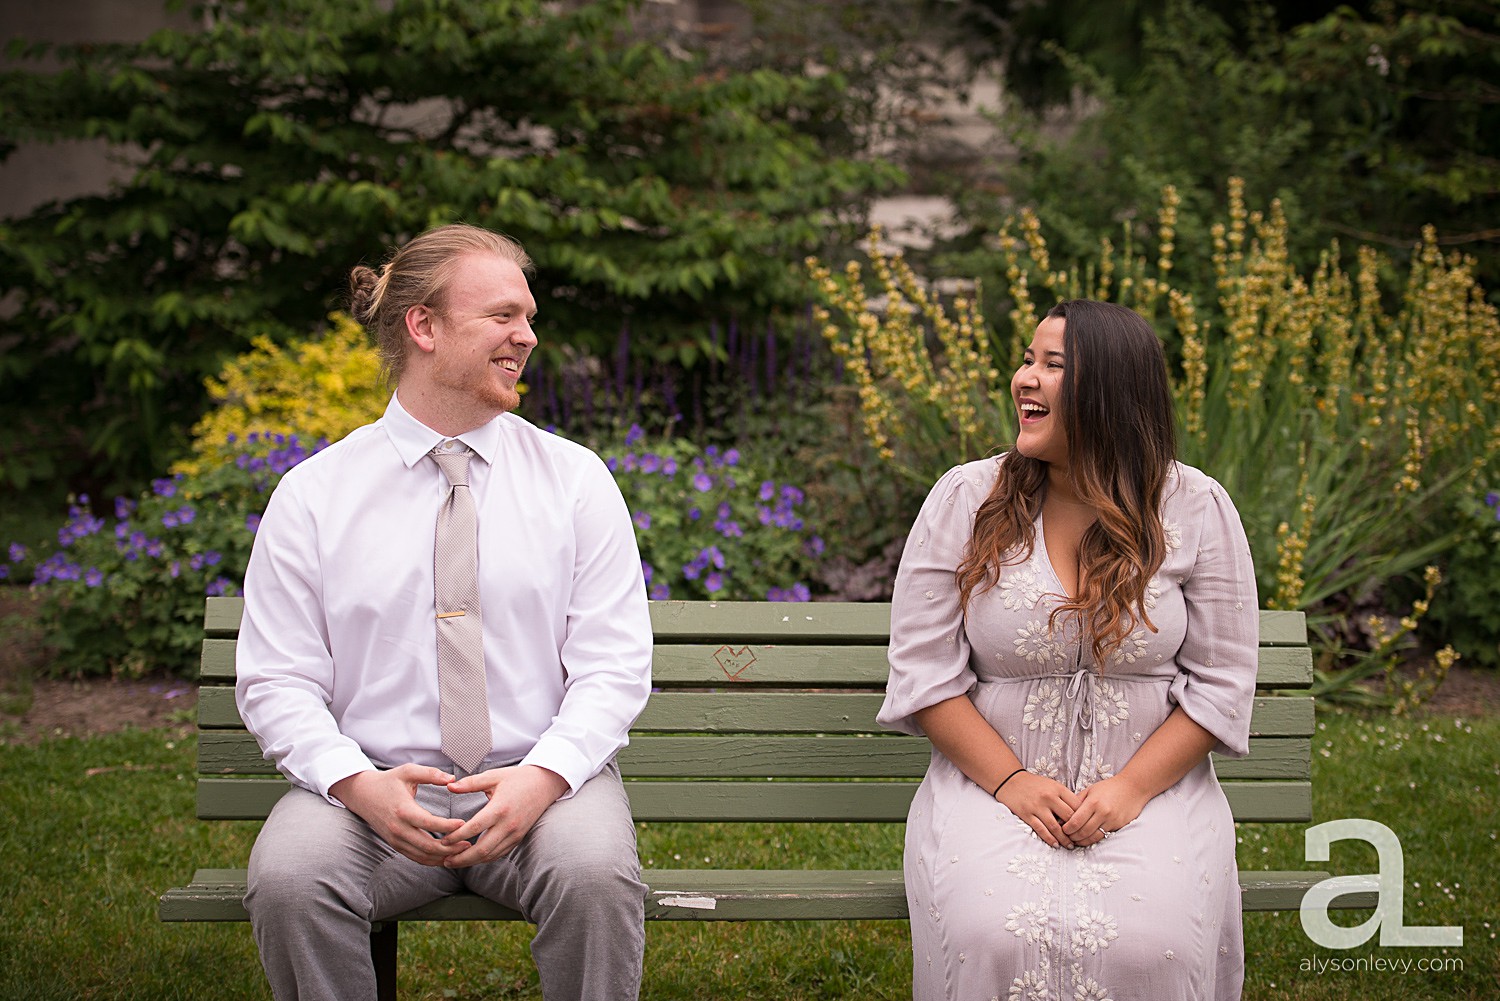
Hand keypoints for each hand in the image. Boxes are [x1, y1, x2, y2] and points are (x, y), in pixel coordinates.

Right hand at [330, 764, 466, 866]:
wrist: (362, 795)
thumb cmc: (388, 781)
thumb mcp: (408, 771)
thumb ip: (430, 774)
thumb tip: (452, 779)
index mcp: (403, 810)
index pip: (429, 823)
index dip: (447, 826)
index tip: (463, 824)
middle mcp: (398, 828)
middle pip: (427, 845)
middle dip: (450, 847)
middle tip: (468, 844)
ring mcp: (395, 839)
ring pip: (422, 855)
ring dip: (442, 856)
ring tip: (461, 851)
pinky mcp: (395, 844)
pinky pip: (415, 857)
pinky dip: (431, 860)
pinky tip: (445, 856)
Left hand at [437, 764, 569, 868]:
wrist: (545, 784)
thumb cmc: (518, 778)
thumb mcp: (494, 776)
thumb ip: (470, 783)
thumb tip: (449, 787)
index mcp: (500, 808)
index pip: (474, 828)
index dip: (456, 837)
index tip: (443, 841)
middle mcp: (508, 825)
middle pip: (482, 849)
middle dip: (462, 858)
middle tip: (445, 860)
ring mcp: (515, 834)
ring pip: (491, 855)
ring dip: (471, 861)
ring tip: (455, 862)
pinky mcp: (518, 838)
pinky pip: (499, 853)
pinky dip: (485, 858)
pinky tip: (473, 858)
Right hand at [995, 772, 1082, 848]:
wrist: (1011, 781)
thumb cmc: (1034, 784)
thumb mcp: (1052, 785)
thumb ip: (1064, 797)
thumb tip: (1079, 813)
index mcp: (1058, 788)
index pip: (1077, 805)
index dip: (1083, 817)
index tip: (1085, 825)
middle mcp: (1049, 797)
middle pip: (1068, 817)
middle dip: (1075, 830)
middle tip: (1079, 839)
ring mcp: (1037, 806)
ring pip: (1055, 827)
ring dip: (1064, 839)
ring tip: (1069, 846)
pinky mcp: (1027, 814)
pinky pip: (1041, 830)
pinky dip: (1049, 839)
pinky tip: (1055, 844)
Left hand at [1063, 775, 1149, 846]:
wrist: (1133, 788)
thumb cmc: (1109, 787)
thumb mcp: (1090, 790)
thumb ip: (1077, 801)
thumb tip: (1063, 813)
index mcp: (1093, 802)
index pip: (1076, 821)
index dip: (1067, 828)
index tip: (1062, 829)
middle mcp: (1102, 813)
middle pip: (1083, 832)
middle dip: (1072, 837)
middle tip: (1066, 837)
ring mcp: (1111, 821)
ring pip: (1093, 837)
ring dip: (1082, 841)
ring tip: (1075, 840)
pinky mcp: (1118, 826)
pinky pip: (1103, 836)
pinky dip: (1093, 839)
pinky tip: (1087, 839)